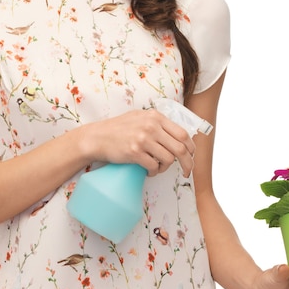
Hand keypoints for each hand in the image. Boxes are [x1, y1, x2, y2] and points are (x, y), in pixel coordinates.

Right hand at [82, 108, 196, 176]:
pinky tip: (148, 171)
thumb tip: (177, 135)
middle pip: (180, 148)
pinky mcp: (134, 152)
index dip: (191, 148)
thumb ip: (157, 123)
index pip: (183, 133)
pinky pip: (153, 166)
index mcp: (155, 117)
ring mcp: (143, 138)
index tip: (191, 156)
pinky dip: (153, 172)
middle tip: (186, 172)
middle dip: (187, 163)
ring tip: (157, 168)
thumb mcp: (140, 117)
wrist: (97, 137)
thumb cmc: (118, 129)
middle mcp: (151, 126)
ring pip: (168, 159)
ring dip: (165, 168)